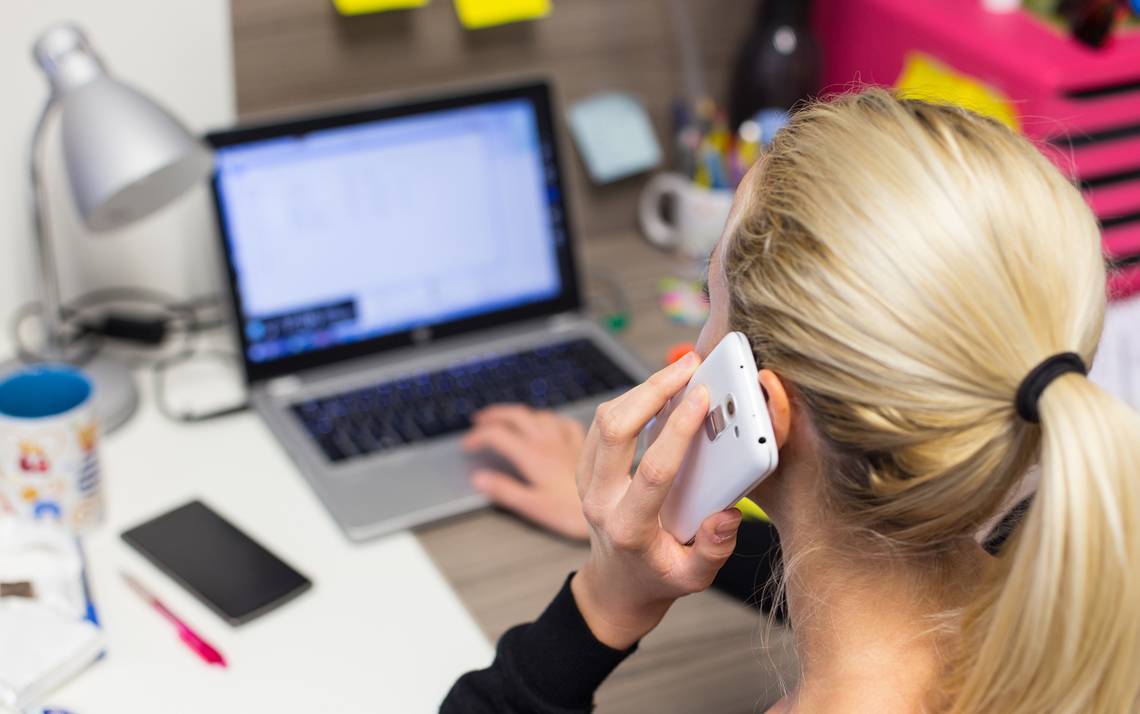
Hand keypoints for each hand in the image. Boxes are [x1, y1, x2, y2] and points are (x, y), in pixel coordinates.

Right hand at [461, 405, 588, 540]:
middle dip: (495, 415)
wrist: (611, 512)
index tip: (468, 445)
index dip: (478, 436)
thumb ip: (504, 490)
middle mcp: (549, 442)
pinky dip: (551, 420)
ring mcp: (567, 441)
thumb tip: (479, 479)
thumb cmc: (572, 514)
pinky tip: (550, 425)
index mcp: (533, 456)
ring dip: (520, 414)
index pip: (498, 435)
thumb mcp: (532, 506)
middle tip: (480, 421)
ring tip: (509, 420)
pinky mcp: (583, 445)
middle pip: (516, 416)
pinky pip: (564, 422)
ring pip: (539, 415)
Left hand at [571, 353, 742, 649]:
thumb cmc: (660, 577)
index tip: (702, 398)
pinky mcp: (585, 468)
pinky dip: (628, 400)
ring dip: (641, 389)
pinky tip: (658, 390)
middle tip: (689, 365)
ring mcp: (586, 483)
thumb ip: (714, 549)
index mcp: (629, 528)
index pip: (653, 470)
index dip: (678, 430)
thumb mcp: (695, 578)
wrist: (617, 586)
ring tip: (679, 370)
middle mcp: (599, 501)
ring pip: (604, 420)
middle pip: (616, 430)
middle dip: (653, 390)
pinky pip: (600, 423)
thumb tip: (728, 514)